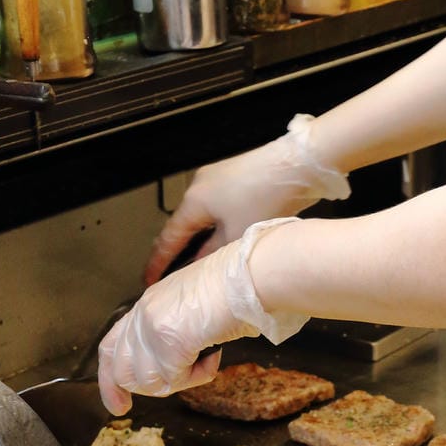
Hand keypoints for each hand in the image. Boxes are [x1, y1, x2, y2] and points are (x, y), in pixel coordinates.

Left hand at [99, 220, 307, 414]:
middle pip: (121, 371)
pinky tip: (213, 354)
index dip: (110, 380)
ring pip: (148, 382)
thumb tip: (173, 365)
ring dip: (180, 380)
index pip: (112, 347)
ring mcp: (152, 327)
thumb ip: (175, 331)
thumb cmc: (237, 288)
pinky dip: (198, 376)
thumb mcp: (193, 307)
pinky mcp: (168, 341)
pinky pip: (174, 379)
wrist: (252, 276)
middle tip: (169, 387)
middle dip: (148, 388)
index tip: (119, 403)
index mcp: (149, 304)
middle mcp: (144, 314)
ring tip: (205, 359)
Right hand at [145, 113, 349, 284]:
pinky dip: (212, 225)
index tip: (149, 279)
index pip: (168, 238)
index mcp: (194, 201)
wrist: (296, 165)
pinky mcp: (233, 176)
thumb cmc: (266, 198)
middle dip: (175, 250)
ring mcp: (216, 178)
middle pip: (182, 224)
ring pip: (200, 215)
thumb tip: (198, 267)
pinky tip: (220, 238)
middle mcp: (199, 186)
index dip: (159, 262)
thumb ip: (213, 254)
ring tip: (194, 261)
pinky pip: (215, 206)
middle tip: (168, 274)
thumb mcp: (237, 236)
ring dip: (197, 238)